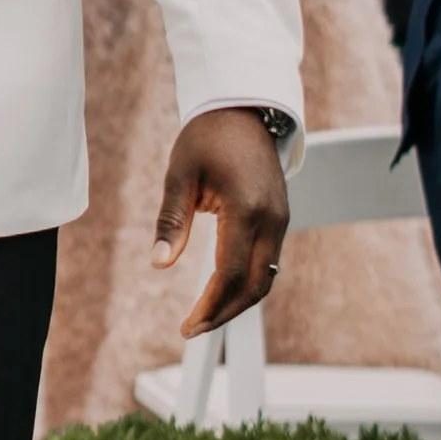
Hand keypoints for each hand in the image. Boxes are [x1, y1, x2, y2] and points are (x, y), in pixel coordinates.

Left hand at [153, 107, 290, 335]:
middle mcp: (271, 220)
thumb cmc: (206, 138)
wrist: (243, 110)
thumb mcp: (180, 175)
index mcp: (246, 210)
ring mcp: (281, 220)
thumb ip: (172, 221)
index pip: (229, 274)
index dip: (209, 306)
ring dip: (238, 302)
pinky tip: (222, 291)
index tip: (186, 327)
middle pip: (254, 286)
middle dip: (224, 313)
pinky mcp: (280, 219)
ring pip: (266, 278)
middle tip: (192, 329)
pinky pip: (268, 262)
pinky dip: (247, 283)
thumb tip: (159, 265)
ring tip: (204, 316)